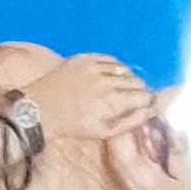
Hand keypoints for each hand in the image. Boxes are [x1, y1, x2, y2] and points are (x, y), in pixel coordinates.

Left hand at [24, 52, 152, 142]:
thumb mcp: (103, 131)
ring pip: (125, 69)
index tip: (146, 104)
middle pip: (137, 81)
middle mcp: (105, 81)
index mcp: (112, 101)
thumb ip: (130, 122)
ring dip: (128, 78)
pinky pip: (110, 59)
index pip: (144, 96)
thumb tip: (150, 111)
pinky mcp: (84, 58)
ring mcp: (94, 67)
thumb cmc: (72, 125)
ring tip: (121, 87)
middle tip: (133, 97)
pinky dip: (115, 66)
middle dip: (140, 90)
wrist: (40, 110)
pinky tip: (111, 75)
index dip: (148, 101)